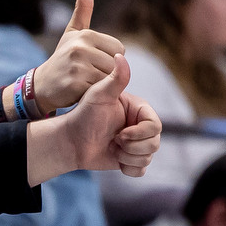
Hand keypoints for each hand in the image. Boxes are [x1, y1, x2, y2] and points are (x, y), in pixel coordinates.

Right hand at [30, 0, 122, 109]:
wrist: (41, 86)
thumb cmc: (62, 58)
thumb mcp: (72, 33)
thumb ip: (82, 9)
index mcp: (85, 35)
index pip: (120, 50)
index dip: (109, 59)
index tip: (92, 61)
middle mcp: (81, 48)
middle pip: (117, 64)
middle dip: (105, 72)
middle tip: (86, 74)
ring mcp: (77, 66)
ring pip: (110, 78)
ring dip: (101, 84)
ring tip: (84, 82)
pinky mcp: (75, 84)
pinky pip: (100, 90)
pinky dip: (93, 94)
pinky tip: (80, 91)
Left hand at [54, 53, 162, 175]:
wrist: (69, 139)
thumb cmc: (83, 115)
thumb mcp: (99, 95)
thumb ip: (114, 78)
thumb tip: (120, 54)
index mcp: (140, 111)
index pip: (156, 126)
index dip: (139, 133)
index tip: (120, 133)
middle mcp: (141, 126)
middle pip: (155, 144)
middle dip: (131, 146)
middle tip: (113, 139)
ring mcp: (136, 144)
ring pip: (148, 157)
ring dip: (127, 156)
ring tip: (111, 147)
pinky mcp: (129, 159)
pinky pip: (141, 170)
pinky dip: (128, 168)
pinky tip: (114, 158)